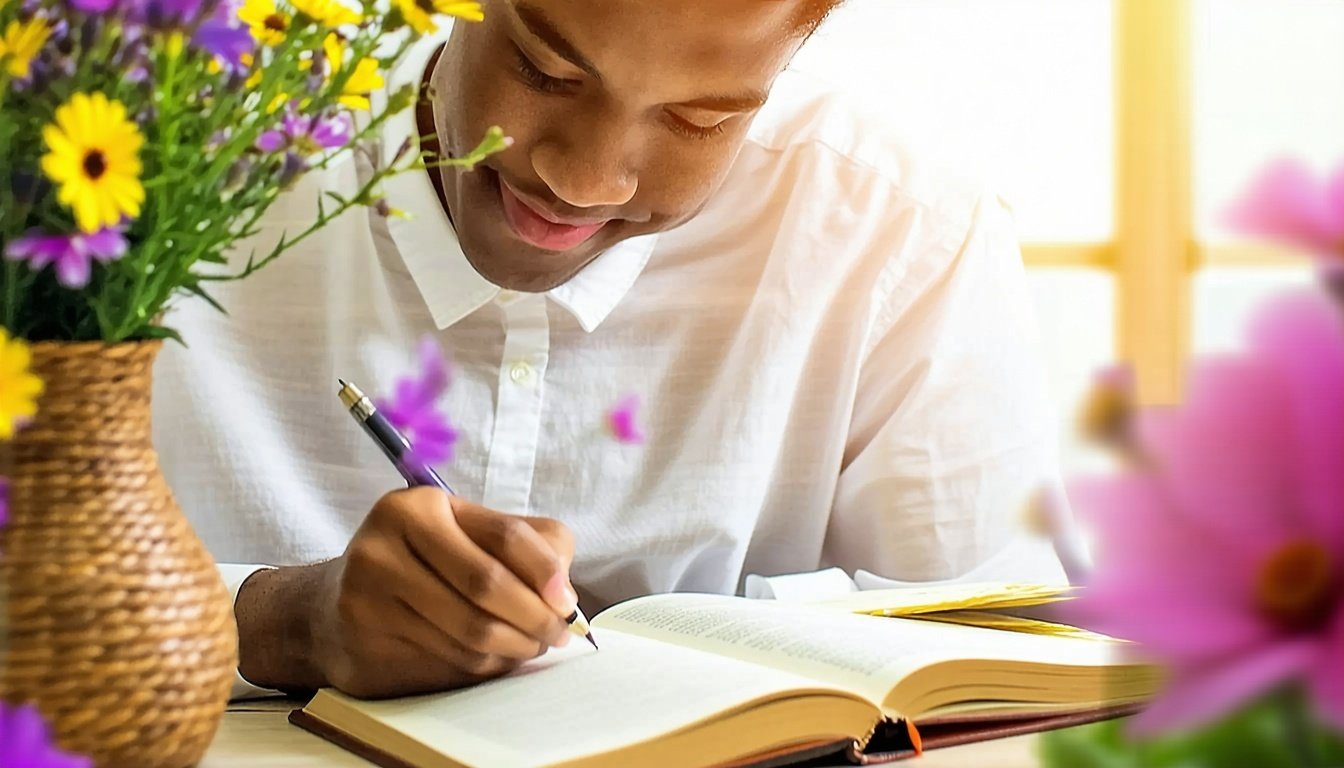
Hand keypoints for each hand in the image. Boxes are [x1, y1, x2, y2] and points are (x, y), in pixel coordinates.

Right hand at [235, 487, 577, 697]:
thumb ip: (529, 546)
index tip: (568, 603)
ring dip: (514, 647)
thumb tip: (563, 596)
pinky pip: (447, 663)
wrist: (331, 605)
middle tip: (557, 634)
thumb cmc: (421, 563)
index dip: (546, 571)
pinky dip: (483, 666)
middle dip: (535, 617)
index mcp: (416, 506)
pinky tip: (490, 659)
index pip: (504, 535)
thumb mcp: (469, 531)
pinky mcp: (363, 644)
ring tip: (528, 646)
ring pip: (469, 632)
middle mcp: (384, 545)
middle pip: (486, 586)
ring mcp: (367, 597)